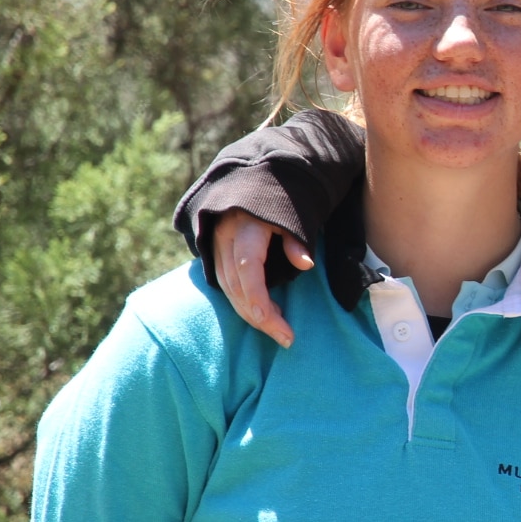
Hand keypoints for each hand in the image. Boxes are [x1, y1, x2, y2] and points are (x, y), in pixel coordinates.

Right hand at [214, 209, 312, 347]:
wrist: (250, 183)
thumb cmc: (278, 201)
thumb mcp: (291, 214)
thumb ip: (296, 239)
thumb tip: (306, 264)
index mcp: (245, 227)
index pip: (247, 268)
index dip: (257, 296)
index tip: (271, 320)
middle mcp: (225, 239)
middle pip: (237, 286)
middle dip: (260, 316)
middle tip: (286, 338)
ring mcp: (216, 247)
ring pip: (228, 289)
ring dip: (252, 313)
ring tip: (280, 329)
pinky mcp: (214, 255)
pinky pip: (225, 286)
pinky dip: (243, 303)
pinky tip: (263, 314)